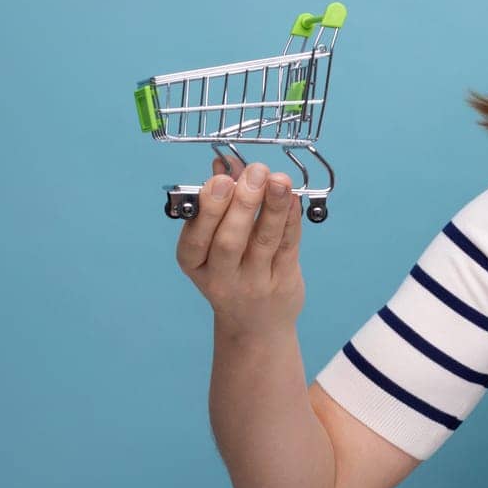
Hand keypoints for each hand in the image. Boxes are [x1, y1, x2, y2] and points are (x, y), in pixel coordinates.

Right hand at [175, 155, 306, 333]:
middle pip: (229, 241)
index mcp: (195, 264)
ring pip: (263, 242)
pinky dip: (291, 220)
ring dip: (272, 208)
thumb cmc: (232, 273)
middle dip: (242, 204)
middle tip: (256, 172)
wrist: (255, 325)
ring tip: (279, 179)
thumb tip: (226, 162)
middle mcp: (221, 277)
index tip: (221, 179)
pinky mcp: (283, 282)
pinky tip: (293, 198)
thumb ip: (222, 202)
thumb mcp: (214, 244)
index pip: (194, 239)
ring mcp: (254, 282)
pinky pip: (288, 247)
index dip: (209, 209)